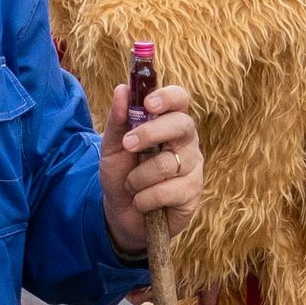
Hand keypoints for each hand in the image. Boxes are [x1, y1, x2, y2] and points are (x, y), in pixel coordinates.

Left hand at [102, 82, 202, 254]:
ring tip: (131, 186)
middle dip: (151, 133)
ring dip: (138, 177)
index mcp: (169, 122)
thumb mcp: (112, 147)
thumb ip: (118, 120)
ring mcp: (193, 167)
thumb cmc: (121, 174)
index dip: (168, 97)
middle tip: (128, 145)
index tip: (148, 103)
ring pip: (167, 163)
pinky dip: (144, 198)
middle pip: (182, 125)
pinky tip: (141, 202)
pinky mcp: (193, 193)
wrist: (122, 214)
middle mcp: (186, 141)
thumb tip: (122, 89)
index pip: (180, 99)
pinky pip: (166, 191)